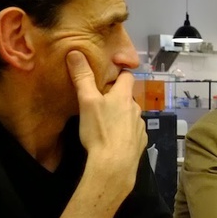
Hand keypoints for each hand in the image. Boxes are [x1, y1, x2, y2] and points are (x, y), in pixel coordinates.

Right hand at [66, 51, 145, 187]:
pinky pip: (133, 132)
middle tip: (100, 101)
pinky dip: (125, 133)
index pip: (127, 76)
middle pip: (127, 97)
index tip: (108, 74)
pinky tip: (114, 139)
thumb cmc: (100, 131)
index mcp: (124, 96)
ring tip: (105, 122)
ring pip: (130, 115)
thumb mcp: (87, 101)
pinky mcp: (141, 142)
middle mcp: (136, 108)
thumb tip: (75, 53)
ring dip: (121, 115)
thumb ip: (83, 77)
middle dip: (116, 97)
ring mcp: (140, 126)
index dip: (119, 73)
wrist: (114, 165)